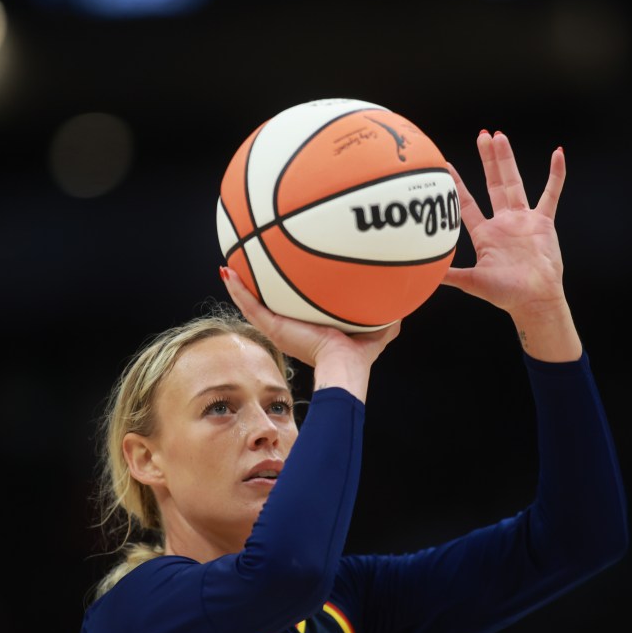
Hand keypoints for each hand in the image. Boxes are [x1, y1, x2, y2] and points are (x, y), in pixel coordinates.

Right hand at [220, 266, 399, 399]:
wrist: (343, 366)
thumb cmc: (359, 354)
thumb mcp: (379, 327)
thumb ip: (389, 312)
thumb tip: (405, 299)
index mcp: (310, 329)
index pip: (294, 310)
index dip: (286, 294)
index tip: (282, 277)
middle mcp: (290, 328)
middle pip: (268, 305)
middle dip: (258, 287)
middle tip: (248, 266)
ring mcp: (278, 328)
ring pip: (252, 304)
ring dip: (239, 285)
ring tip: (228, 267)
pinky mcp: (272, 327)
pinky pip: (249, 305)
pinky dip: (237, 288)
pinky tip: (227, 270)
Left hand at [443, 131, 581, 361]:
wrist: (535, 299)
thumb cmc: (505, 294)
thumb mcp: (472, 282)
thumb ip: (451, 275)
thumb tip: (424, 277)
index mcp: (485, 234)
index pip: (466, 204)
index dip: (457, 185)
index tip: (446, 165)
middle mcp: (504, 222)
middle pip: (493, 184)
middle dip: (487, 160)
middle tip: (482, 135)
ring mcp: (524, 220)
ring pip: (516, 183)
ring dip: (508, 160)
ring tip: (500, 136)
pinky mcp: (544, 222)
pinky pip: (551, 194)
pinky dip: (556, 175)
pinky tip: (558, 154)